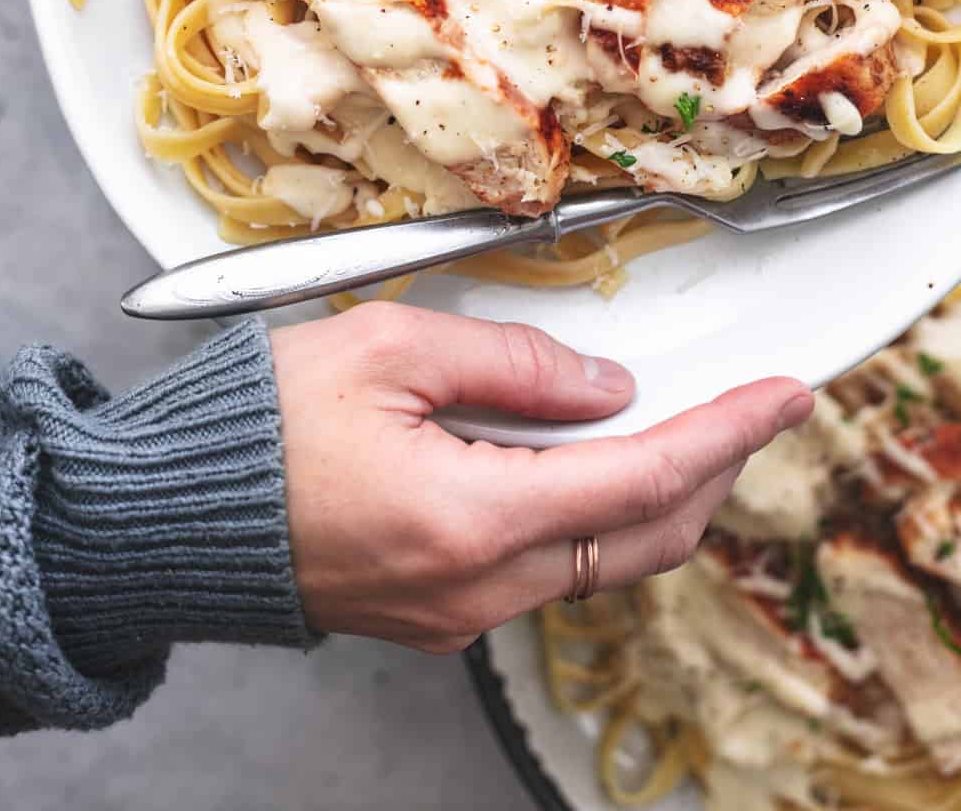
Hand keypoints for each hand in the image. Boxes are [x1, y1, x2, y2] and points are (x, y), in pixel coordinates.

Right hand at [271, 303, 810, 651]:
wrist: (174, 517)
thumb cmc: (261, 427)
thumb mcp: (389, 348)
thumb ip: (511, 361)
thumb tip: (604, 384)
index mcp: (473, 517)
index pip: (645, 478)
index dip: (731, 432)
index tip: (786, 394)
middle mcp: (481, 586)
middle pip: (646, 538)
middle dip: (715, 468)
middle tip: (750, 405)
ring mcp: (462, 612)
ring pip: (606, 561)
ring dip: (657, 494)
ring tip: (684, 420)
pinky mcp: (441, 613)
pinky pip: (551, 568)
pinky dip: (596, 513)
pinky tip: (592, 460)